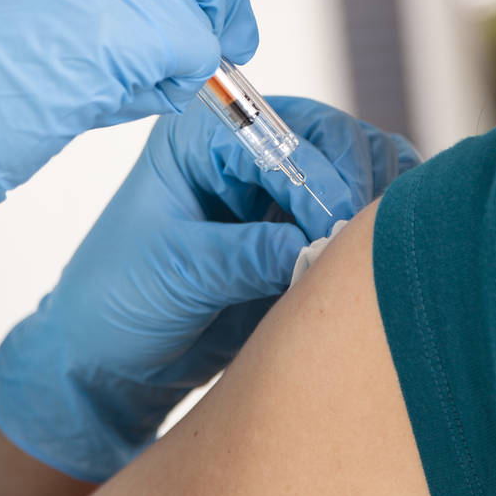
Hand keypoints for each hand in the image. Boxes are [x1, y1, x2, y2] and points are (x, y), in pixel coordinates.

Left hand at [0, 96, 418, 481]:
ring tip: (372, 249)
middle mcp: (247, 146)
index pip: (279, 135)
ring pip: (361, 164)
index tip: (331, 228)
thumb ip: (243, 255)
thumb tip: (314, 245)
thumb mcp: (176, 275)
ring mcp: (281, 184)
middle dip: (353, 183)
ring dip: (377, 199)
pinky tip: (381, 253)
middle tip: (357, 239)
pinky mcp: (306, 224)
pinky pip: (362, 206)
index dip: (313, 178)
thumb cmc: (120, 303)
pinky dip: (379, 222)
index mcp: (202, 135)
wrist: (115, 360)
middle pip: (332, 135)